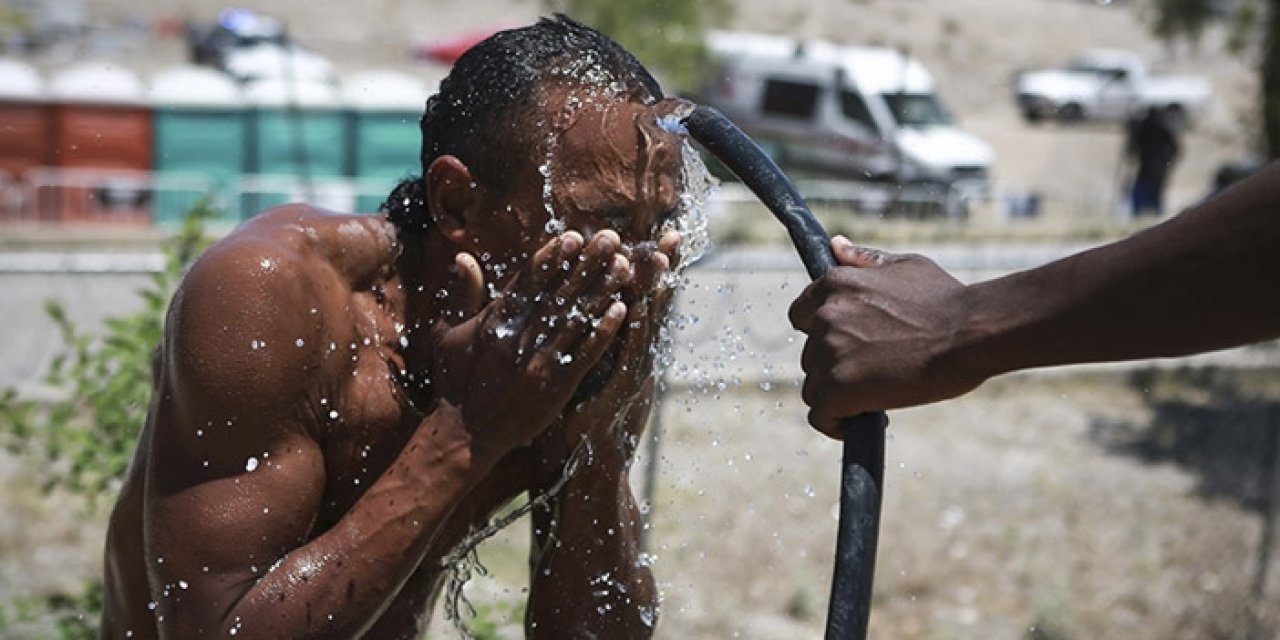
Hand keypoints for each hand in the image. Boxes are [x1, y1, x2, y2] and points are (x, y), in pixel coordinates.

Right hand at [430, 230, 632, 462]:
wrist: (465, 435)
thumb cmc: (454, 382)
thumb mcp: (446, 335)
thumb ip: (461, 296)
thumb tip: (463, 257)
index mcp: (494, 321)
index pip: (528, 281)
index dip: (552, 257)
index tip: (572, 236)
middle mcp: (519, 337)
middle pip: (560, 293)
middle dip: (587, 263)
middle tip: (610, 239)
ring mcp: (540, 361)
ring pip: (577, 318)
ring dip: (602, 290)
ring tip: (624, 266)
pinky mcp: (556, 385)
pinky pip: (586, 353)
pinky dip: (604, 331)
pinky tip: (622, 310)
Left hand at [534, 229, 680, 475]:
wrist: (592, 472)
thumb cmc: (583, 427)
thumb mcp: (590, 380)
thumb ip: (593, 347)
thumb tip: (590, 317)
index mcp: (629, 354)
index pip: (642, 302)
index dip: (652, 270)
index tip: (660, 236)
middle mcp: (638, 360)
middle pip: (652, 305)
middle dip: (662, 270)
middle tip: (672, 234)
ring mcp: (634, 376)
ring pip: (646, 325)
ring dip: (653, 291)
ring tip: (661, 258)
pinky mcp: (621, 392)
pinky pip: (628, 354)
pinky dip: (632, 331)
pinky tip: (634, 306)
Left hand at [788, 236, 977, 437]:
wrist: (971, 332)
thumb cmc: (946, 300)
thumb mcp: (905, 266)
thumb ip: (864, 260)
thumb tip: (836, 245)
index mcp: (835, 285)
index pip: (801, 315)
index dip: (822, 335)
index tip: (848, 347)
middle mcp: (825, 316)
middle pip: (812, 355)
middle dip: (838, 367)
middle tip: (877, 374)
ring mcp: (829, 353)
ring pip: (816, 388)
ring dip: (841, 396)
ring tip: (879, 397)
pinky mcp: (838, 389)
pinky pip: (822, 416)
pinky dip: (838, 424)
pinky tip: (865, 421)